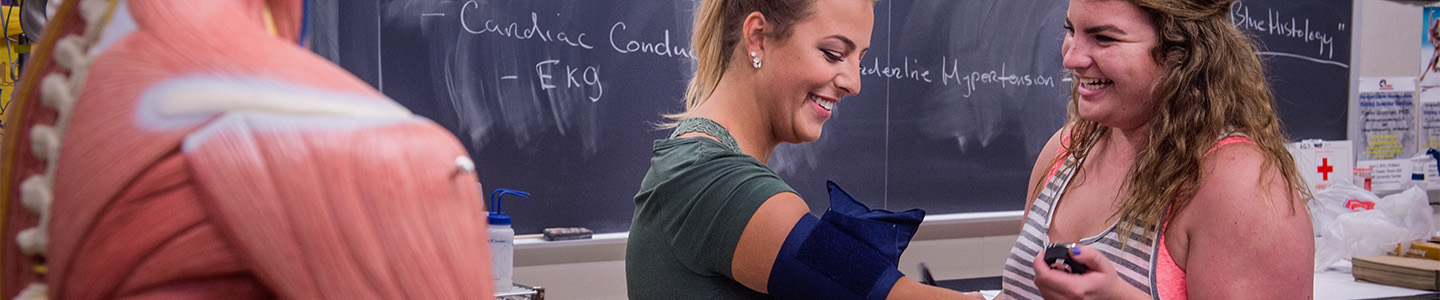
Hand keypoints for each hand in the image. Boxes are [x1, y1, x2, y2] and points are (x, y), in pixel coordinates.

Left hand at [1030, 245, 1146, 299]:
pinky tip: (1057, 278)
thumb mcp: (1102, 263)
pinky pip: (1046, 295)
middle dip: (1040, 268)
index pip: (1045, 276)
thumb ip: (1088, 254)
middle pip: (1040, 283)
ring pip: (1041, 290)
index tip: (1041, 254)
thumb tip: (1072, 250)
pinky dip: (1047, 285)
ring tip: (1054, 268)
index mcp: (1076, 288)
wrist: (1113, 297)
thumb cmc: (1107, 281)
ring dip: (1043, 277)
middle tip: (1047, 259)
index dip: (1038, 262)